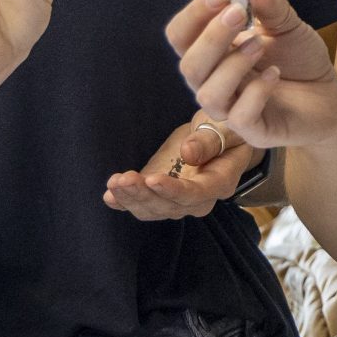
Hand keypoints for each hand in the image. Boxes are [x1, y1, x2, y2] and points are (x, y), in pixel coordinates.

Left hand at [102, 119, 258, 220]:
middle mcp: (199, 199)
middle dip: (144, 195)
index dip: (173, 190)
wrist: (219, 135)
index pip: (195, 194)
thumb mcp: (225, 127)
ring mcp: (178, 200)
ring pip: (153, 209)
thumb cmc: (226, 129)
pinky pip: (142, 204)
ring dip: (131, 199)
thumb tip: (187, 153)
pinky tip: (110, 197)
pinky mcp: (160, 193)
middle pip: (170, 206)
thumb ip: (210, 141)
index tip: (152, 179)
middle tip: (124, 179)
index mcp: (220, 182)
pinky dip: (124, 203)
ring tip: (114, 183)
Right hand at [166, 0, 336, 153]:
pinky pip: (240, 116)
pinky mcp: (254, 130)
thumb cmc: (299, 60)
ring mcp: (232, 109)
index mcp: (214, 53)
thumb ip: (272, 6)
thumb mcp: (288, 25)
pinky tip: (275, 74)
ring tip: (260, 45)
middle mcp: (214, 81)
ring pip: (208, 94)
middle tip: (239, 13)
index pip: (181, 35)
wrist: (329, 96)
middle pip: (189, 65)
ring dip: (232, 64)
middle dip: (211, 37)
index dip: (194, 14)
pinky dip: (256, 92)